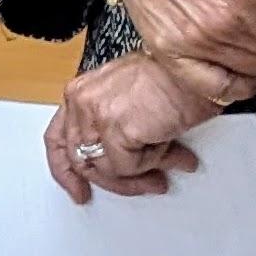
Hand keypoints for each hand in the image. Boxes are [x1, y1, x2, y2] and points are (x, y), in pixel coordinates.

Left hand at [44, 51, 248, 202]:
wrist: (197, 66)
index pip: (58, 140)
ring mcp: (95, 115)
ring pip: (107, 168)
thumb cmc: (173, 77)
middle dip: (117, 180)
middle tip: (145, 184)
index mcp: (80, 93)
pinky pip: (128, 168)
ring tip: (172, 160)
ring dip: (144, 171)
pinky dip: (155, 164)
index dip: (66, 170)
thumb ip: (114, 127)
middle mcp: (81, 102)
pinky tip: (174, 150)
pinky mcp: (116, 128)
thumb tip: (121, 162)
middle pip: (83, 161)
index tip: (78, 189)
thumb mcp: (130, 100)